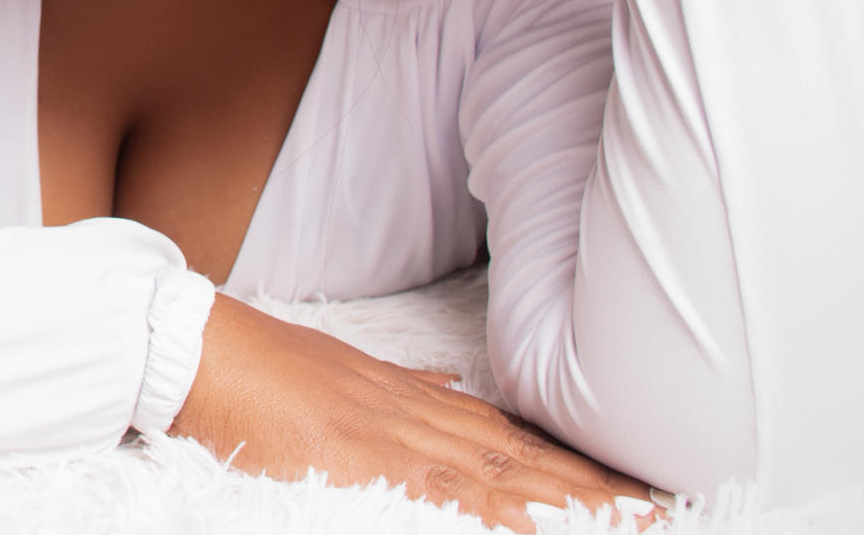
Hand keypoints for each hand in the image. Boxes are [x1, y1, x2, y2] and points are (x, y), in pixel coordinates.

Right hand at [168, 296, 663, 530]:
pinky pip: (447, 495)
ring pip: (504, 474)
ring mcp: (394, 436)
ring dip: (573, 502)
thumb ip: (402, 385)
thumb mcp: (342, 368)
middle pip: (524, 457)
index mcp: (411, 397)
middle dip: (596, 490)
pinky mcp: (365, 459)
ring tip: (634, 521)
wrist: (200, 346)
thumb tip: (448, 387)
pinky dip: (502, 513)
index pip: (512, 435)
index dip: (575, 463)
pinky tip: (544, 527)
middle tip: (663, 510)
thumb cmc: (256, 364)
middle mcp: (416, 414)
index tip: (630, 486)